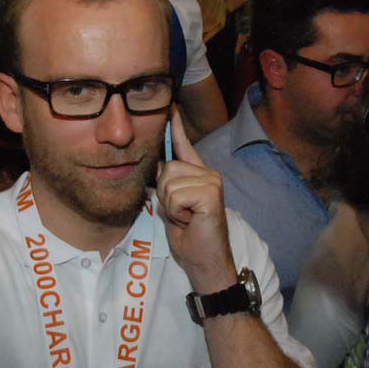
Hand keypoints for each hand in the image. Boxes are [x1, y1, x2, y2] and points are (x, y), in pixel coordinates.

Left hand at [156, 107, 235, 295]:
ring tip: (185, 218)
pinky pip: (176, 194)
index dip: (175, 126)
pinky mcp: (211, 193)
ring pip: (169, 181)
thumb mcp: (172, 205)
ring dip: (170, 205)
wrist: (204, 261)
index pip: (184, 145)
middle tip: (181, 214)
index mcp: (199, 174)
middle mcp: (208, 173)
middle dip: (164, 194)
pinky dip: (177, 211)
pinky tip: (190, 220)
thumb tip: (157, 162)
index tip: (170, 106)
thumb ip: (167, 184)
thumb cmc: (189, 236)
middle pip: (166, 168)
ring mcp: (212, 181)